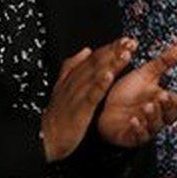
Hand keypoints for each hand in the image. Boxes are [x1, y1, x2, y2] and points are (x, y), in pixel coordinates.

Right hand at [41, 38, 134, 161]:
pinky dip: (100, 85)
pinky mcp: (79, 110)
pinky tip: (109, 77)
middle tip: (130, 42)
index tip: (126, 40)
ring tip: (125, 54)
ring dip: (111, 64)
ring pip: (96, 76)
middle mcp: (74, 82)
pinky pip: (91, 95)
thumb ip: (72, 67)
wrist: (46, 137)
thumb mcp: (62, 86)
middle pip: (97, 63)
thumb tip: (85, 50)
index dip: (110, 48)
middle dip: (114, 51)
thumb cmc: (58, 114)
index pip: (94, 58)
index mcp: (72, 76)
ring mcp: (76, 95)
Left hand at [97, 43, 176, 146]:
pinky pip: (138, 135)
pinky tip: (134, 120)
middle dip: (168, 107)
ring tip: (148, 106)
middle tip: (163, 96)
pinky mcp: (132, 137)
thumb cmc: (127, 92)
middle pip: (169, 115)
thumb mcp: (146, 74)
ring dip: (153, 116)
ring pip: (155, 126)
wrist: (104, 106)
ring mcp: (146, 128)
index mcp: (163, 102)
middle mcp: (157, 116)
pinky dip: (137, 128)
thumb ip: (164, 62)